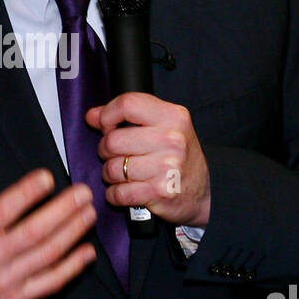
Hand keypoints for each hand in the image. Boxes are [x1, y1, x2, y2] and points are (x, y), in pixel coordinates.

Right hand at [0, 147, 96, 298]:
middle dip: (62, 212)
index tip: (47, 177)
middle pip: (32, 233)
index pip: (1, 213)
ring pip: (46, 256)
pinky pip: (50, 283)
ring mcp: (6, 283)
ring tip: (90, 212)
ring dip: (72, 233)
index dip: (25, 195)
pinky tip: (88, 251)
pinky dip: (72, 268)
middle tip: (83, 192)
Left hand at [86, 93, 210, 226]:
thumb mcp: (162, 126)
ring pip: (112, 168)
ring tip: (122, 174)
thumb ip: (127, 116)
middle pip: (113, 140)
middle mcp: (172, 139)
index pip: (127, 104)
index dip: (108, 115)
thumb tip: (92, 115)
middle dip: (105, 150)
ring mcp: (167, 167)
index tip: (107, 126)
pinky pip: (119, 192)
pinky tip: (124, 190)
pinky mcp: (160, 192)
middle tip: (115, 155)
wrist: (206, 191)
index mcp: (173, 116)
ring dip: (110, 174)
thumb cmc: (178, 156)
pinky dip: (115, 194)